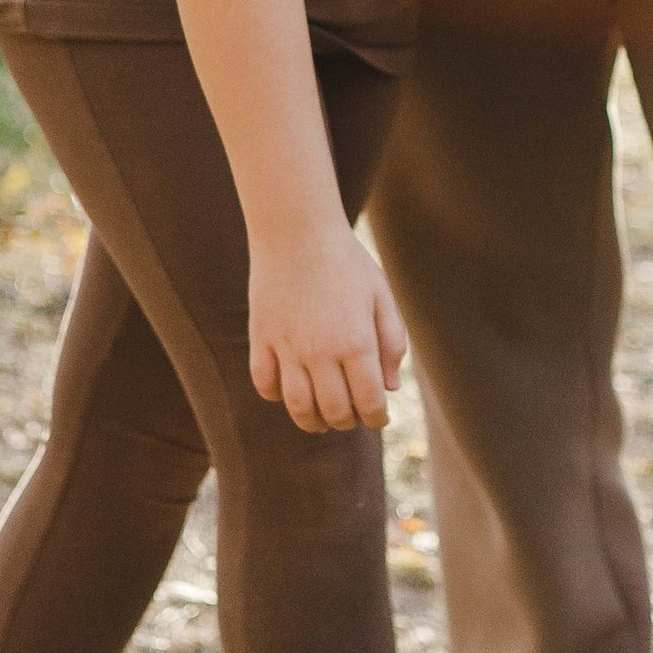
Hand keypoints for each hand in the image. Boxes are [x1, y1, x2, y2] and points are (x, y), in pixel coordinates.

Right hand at [248, 223, 407, 432]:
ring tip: (322, 419)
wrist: (296, 230)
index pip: (369, 402)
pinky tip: (289, 390)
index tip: (379, 419)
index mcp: (356, 343)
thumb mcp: (381, 296)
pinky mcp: (260, 338)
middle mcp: (320, 352)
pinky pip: (264, 384)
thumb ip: (392, 343)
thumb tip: (389, 388)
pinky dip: (276, 396)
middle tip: (353, 416)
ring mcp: (286, 347)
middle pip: (334, 412)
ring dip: (312, 422)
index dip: (377, 419)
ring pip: (297, 407)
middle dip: (347, 422)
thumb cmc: (346, 260)